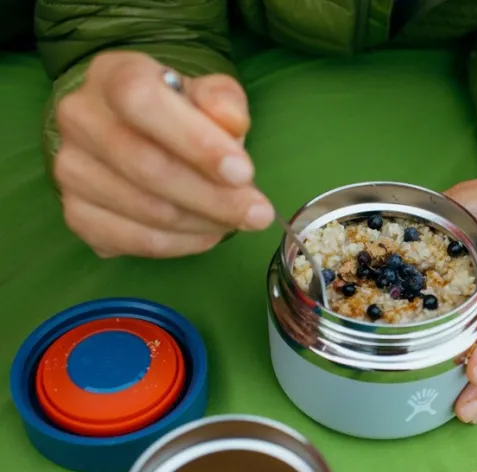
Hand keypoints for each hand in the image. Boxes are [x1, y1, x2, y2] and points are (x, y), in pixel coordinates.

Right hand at [54, 51, 273, 257]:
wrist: (133, 133)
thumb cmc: (176, 114)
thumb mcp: (206, 94)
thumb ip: (222, 101)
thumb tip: (232, 122)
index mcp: (111, 76)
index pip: (142, 101)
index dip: (195, 141)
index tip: (243, 173)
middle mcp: (80, 121)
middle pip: (147, 167)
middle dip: (214, 198)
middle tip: (257, 213)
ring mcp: (73, 172)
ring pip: (146, 211)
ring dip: (204, 224)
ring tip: (236, 221)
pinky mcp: (78, 215)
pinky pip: (136, 242)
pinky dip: (182, 245)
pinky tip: (207, 234)